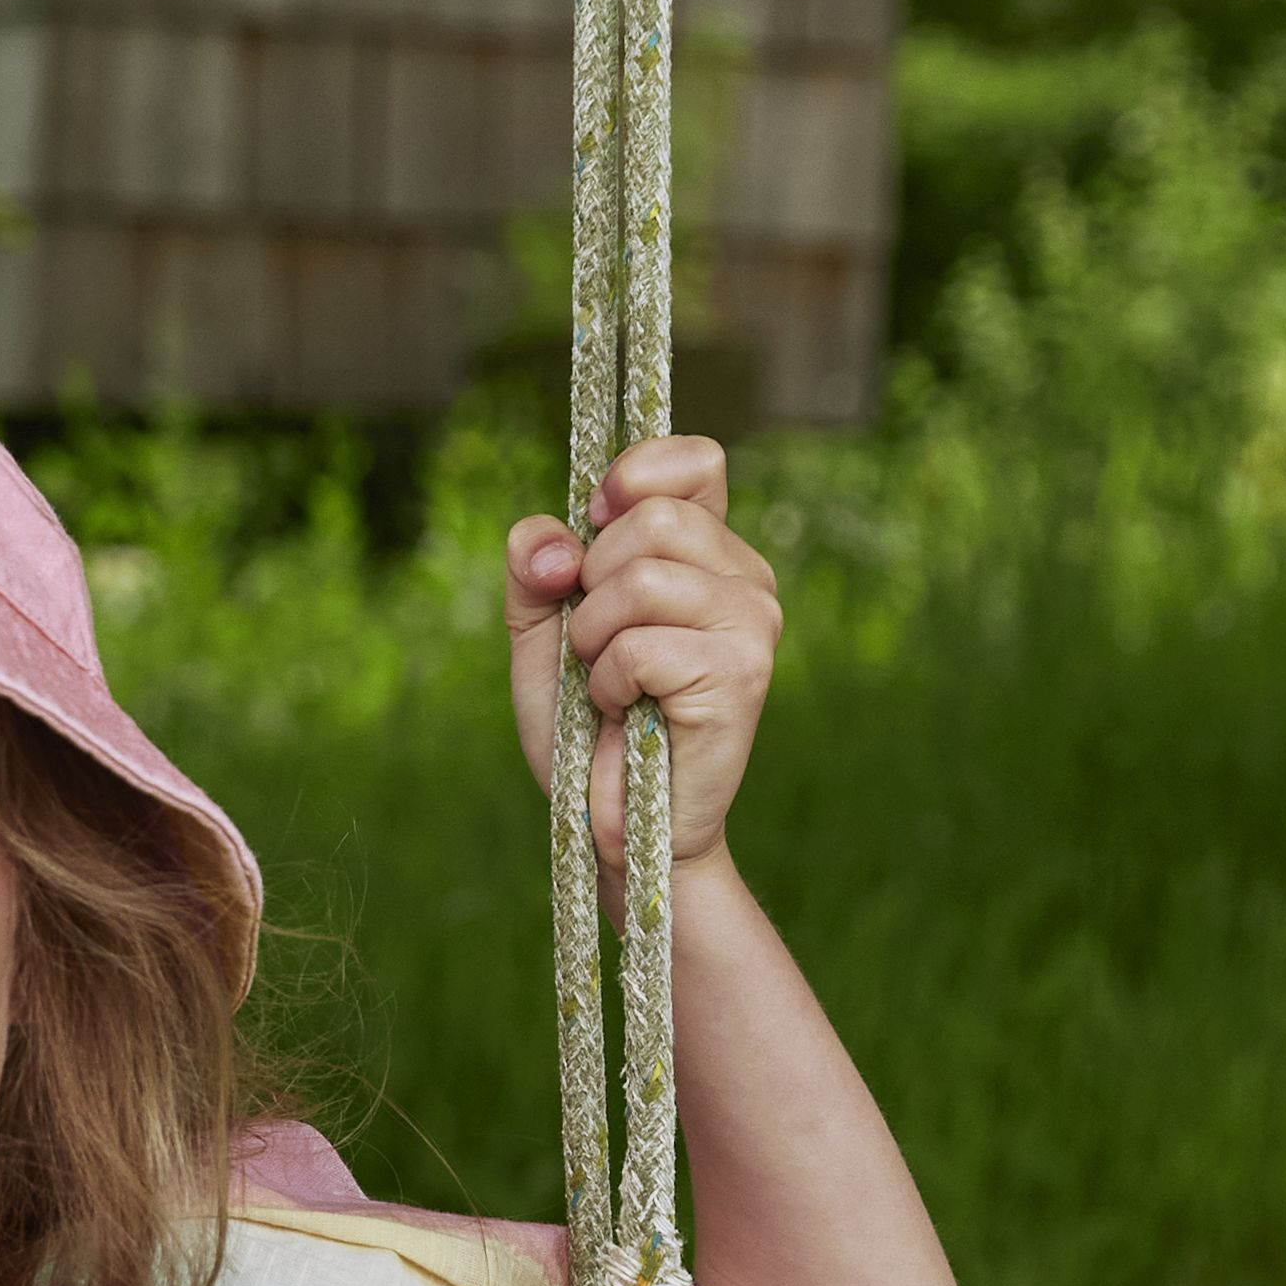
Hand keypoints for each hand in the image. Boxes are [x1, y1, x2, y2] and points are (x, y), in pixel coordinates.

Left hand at [504, 436, 780, 879]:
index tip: (595, 525)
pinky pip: (642, 645)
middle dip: (593, 584)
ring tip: (609, 684)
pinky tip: (626, 712)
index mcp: (706, 553)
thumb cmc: (587, 729)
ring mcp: (752, 624)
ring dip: (595, 639)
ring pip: (644, 578)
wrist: (615, 825)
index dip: (633, 478)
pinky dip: (609, 682)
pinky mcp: (742, 675)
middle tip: (597, 645)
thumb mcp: (542, 635)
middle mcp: (744, 578)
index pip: (694, 461)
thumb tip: (553, 539)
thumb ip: (534, 570)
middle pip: (652, 519)